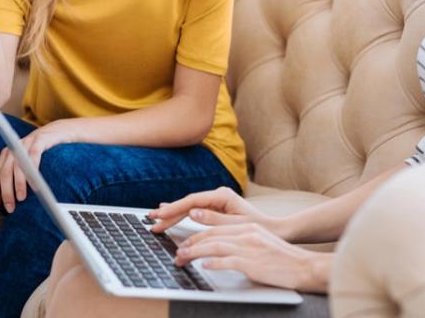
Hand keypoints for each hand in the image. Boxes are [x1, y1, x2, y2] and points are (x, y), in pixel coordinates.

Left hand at [0, 118, 81, 212]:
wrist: (59, 132)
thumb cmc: (43, 153)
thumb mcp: (26, 164)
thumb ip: (18, 176)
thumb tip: (13, 201)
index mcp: (6, 156)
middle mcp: (13, 148)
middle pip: (4, 172)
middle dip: (6, 192)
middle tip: (11, 207)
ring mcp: (26, 143)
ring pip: (17, 166)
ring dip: (18, 184)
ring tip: (21, 198)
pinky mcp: (40, 140)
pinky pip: (34, 156)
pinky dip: (33, 171)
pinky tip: (36, 185)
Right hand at [148, 187, 290, 239]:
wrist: (273, 229)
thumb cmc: (256, 227)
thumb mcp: (235, 225)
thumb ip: (213, 218)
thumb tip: (193, 212)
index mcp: (222, 195)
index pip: (192, 201)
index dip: (174, 208)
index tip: (160, 215)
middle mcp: (218, 194)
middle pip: (188, 203)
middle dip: (169, 212)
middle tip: (152, 221)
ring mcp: (217, 200)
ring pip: (190, 206)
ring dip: (173, 213)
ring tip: (156, 219)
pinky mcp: (216, 206)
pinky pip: (195, 209)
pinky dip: (182, 213)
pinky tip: (171, 212)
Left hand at [174, 223, 330, 292]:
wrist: (304, 267)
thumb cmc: (283, 260)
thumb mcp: (260, 244)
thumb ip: (242, 244)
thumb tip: (220, 253)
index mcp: (248, 228)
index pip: (216, 228)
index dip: (197, 235)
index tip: (185, 244)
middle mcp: (247, 234)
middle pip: (212, 235)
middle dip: (191, 243)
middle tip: (178, 253)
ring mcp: (250, 248)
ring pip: (215, 246)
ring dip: (195, 253)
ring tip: (182, 259)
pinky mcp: (253, 263)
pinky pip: (228, 261)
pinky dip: (214, 263)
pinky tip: (204, 266)